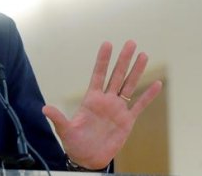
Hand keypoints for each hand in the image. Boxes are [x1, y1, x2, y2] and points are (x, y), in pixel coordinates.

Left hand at [42, 40, 161, 169]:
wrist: (88, 158)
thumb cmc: (74, 143)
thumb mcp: (65, 130)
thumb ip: (58, 118)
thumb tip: (44, 108)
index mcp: (91, 99)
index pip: (98, 74)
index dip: (103, 60)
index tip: (107, 43)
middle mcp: (106, 100)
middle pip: (116, 75)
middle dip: (123, 59)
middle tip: (131, 42)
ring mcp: (117, 109)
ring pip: (129, 85)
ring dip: (136, 71)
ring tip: (143, 55)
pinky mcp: (127, 121)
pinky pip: (139, 105)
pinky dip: (148, 95)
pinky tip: (157, 83)